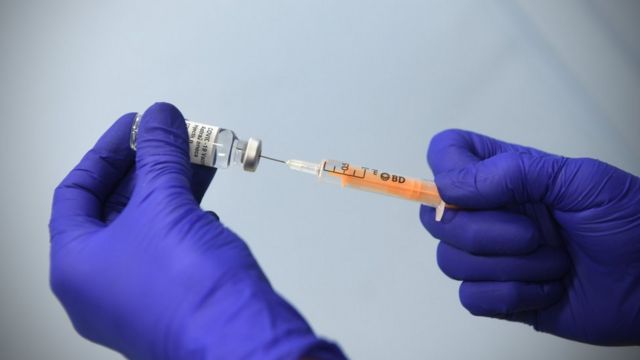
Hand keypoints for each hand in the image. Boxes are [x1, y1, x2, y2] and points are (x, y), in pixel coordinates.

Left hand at [49, 103, 344, 358]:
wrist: (240, 339)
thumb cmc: (189, 291)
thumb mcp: (166, 205)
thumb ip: (160, 154)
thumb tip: (159, 118)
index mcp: (76, 266)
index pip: (76, 192)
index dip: (107, 151)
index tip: (135, 126)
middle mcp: (99, 286)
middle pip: (114, 208)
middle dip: (147, 166)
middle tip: (169, 137)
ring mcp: (136, 295)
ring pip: (148, 226)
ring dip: (171, 186)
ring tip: (196, 156)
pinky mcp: (172, 298)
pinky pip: (170, 245)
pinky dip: (186, 215)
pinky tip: (206, 199)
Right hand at [420, 129, 639, 345]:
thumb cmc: (629, 221)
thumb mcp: (579, 180)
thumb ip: (512, 172)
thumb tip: (448, 187)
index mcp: (503, 175)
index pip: (445, 154)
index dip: (445, 172)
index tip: (473, 192)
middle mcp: (489, 212)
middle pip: (436, 219)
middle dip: (485, 233)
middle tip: (535, 234)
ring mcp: (491, 256)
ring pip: (451, 261)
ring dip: (511, 267)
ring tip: (555, 263)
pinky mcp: (500, 295)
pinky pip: (472, 298)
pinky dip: (512, 296)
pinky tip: (548, 289)